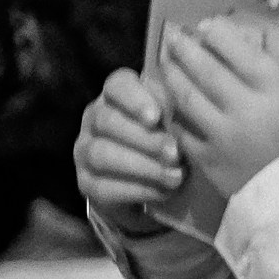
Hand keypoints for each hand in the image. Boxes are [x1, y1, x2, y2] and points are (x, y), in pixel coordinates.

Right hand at [75, 68, 185, 232]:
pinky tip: (163, 192)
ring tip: (175, 176)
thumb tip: (194, 107)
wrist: (146, 187)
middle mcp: (94, 120)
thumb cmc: (166, 143)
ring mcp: (85, 151)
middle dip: (144, 138)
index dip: (134, 99)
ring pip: (102, 153)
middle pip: (107, 120)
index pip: (116, 85)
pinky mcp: (86, 183)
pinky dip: (138, 190)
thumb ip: (177, 113)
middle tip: (175, 153)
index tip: (156, 117)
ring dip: (142, 166)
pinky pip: (103, 186)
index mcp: (116, 97)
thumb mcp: (173, 125)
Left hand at [159, 18, 278, 201]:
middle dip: (186, 48)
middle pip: (204, 69)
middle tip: (174, 36)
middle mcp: (243, 106)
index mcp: (275, 92)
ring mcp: (220, 133)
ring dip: (172, 76)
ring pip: (186, 96)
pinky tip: (171, 106)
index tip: (207, 26)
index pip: (238, 52)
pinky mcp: (207, 158)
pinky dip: (175, 116)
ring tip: (165, 63)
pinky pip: (182, 131)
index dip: (218, 35)